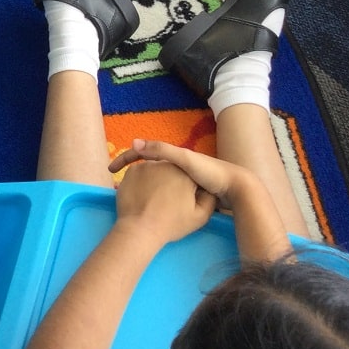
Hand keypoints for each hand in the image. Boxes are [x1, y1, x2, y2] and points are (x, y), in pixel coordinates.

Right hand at [110, 138, 250, 212]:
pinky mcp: (190, 193)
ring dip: (142, 187)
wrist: (237, 188)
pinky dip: (154, 196)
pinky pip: (165, 193)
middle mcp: (176, 166)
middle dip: (131, 175)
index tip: (111, 170)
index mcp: (173, 156)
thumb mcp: (184, 159)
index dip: (125, 159)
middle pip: (147, 168)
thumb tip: (134, 143)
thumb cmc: (211, 173)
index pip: (142, 153)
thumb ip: (161, 150)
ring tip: (130, 197)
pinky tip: (151, 206)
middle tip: (117, 187)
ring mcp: (183, 180)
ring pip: (156, 182)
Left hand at [114, 159, 216, 246]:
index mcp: (185, 172)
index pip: (191, 175)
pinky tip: (143, 196)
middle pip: (172, 170)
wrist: (140, 228)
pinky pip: (141, 174)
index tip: (183, 201)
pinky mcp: (130, 171)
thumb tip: (208, 188)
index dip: (189, 189)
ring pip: (156, 171)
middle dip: (172, 183)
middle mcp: (165, 163)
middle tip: (168, 202)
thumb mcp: (201, 216)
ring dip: (157, 181)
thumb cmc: (172, 224)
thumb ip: (209, 199)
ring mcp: (146, 165)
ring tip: (154, 200)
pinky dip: (142, 182)